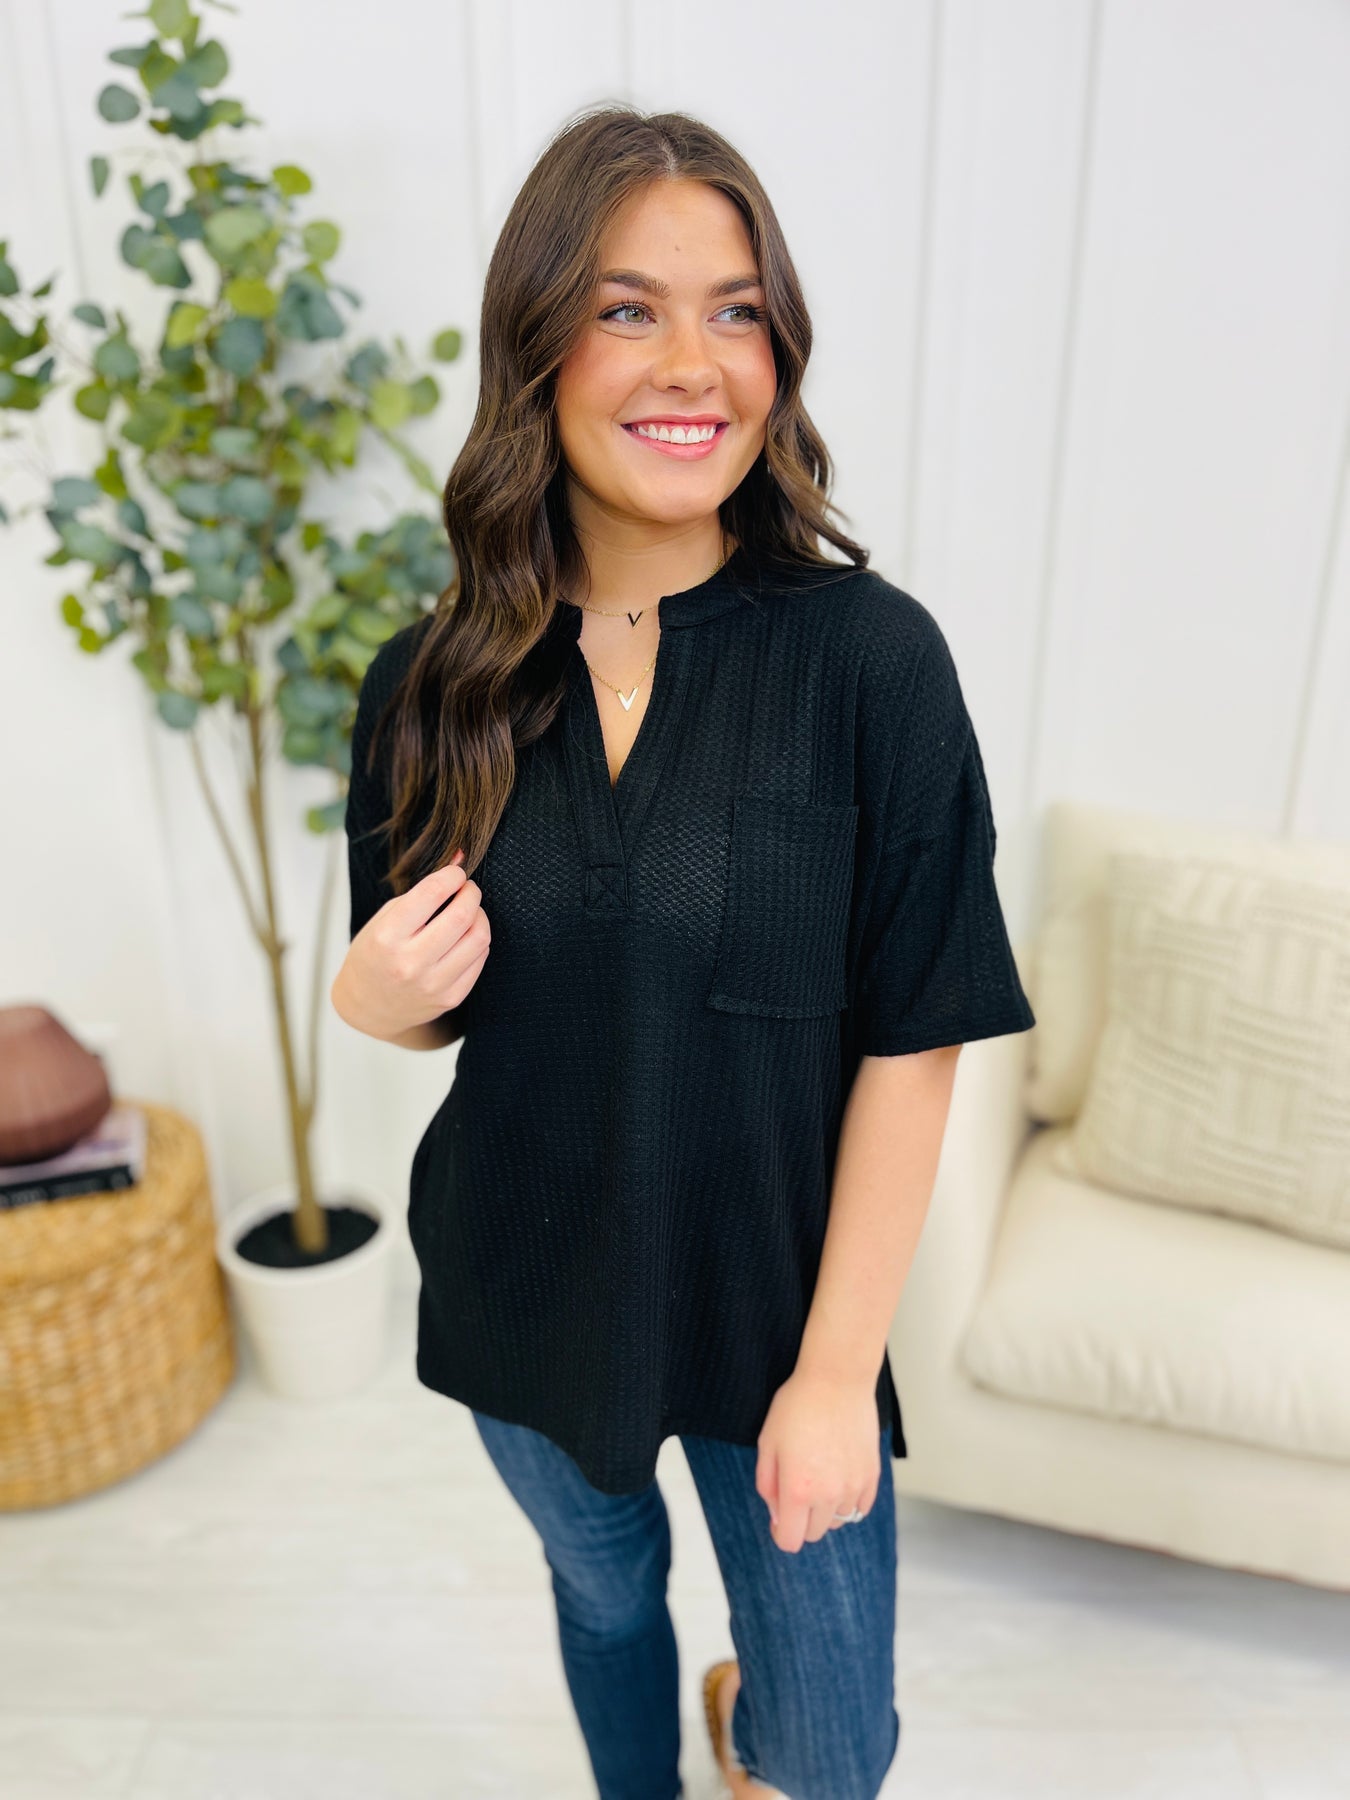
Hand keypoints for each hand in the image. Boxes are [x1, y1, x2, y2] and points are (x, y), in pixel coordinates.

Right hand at [333, 849, 490, 1040]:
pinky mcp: (449, 998)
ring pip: (478, 938)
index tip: (456, 872)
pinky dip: (478, 941)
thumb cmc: (375, 954)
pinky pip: (479, 960)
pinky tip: (466, 936)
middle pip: (461, 916)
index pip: (432, 894)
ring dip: (479, 916)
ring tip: (469, 911)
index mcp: (387, 937)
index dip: (451, 876)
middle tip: (468, 888)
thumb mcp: (384, 919)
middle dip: (471, 893)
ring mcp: (432, 984)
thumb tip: (460, 858)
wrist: (368, 1006)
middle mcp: (410, 963)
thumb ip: (421, 892)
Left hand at [755, 1369, 880, 1554]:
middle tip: (797, 1487)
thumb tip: (778, 1515)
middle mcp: (828, 1495)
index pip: (790, 1541)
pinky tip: (839, 1476)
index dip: (780, 1533)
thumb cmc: (797, 1406)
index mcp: (798, 1490)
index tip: (779, 1518)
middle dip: (802, 1519)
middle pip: (814, 1533)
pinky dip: (849, 1500)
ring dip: (827, 1509)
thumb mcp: (767, 1443)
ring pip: (839, 1521)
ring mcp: (854, 1487)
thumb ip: (767, 1486)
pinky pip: (861, 1507)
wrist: (837, 1379)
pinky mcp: (872, 1475)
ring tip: (820, 1476)